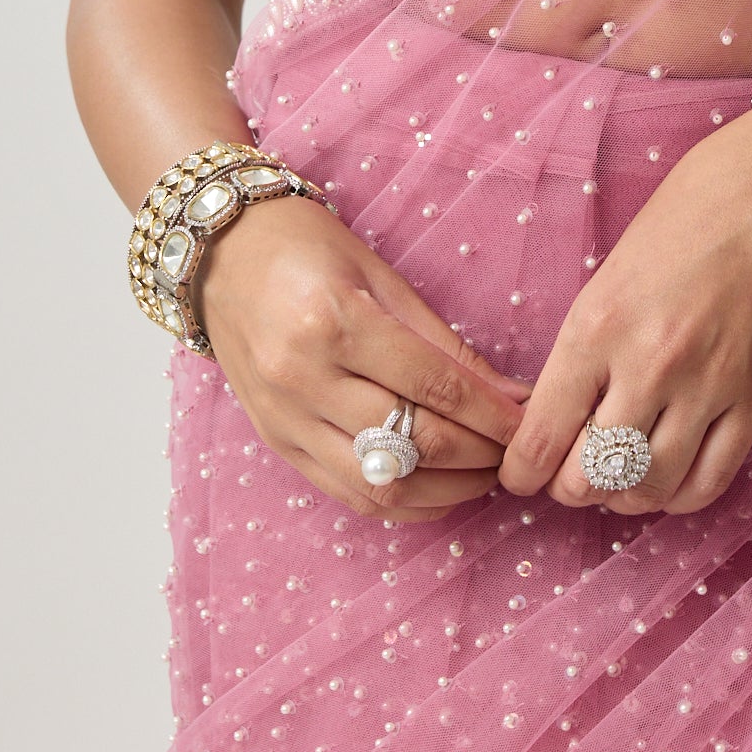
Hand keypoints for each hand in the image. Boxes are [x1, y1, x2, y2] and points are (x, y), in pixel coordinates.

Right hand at [197, 194, 529, 521]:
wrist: (221, 255)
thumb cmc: (308, 249)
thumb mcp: (381, 277)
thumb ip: (444, 341)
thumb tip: (508, 393)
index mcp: (334, 322)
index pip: (433, 386)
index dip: (491, 414)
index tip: (530, 423)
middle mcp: (303, 378)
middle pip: (411, 441)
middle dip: (478, 455)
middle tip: (517, 451)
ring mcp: (284, 419)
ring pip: (379, 484)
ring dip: (445, 490)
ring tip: (485, 475)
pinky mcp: (275, 443)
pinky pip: (346, 492)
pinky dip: (400, 502)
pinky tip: (437, 489)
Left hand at [499, 95, 751, 517]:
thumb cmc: (694, 207)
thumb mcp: (615, 266)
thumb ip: (589, 342)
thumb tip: (561, 411)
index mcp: (598, 324)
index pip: (540, 438)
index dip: (521, 473)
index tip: (521, 474)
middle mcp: (649, 364)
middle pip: (589, 479)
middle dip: (570, 488)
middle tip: (571, 475)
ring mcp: (709, 386)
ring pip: (649, 489)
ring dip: (626, 496)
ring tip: (621, 479)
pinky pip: (711, 481)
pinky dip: (681, 495)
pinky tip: (669, 478)